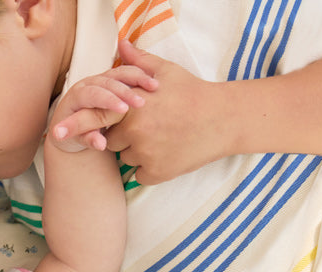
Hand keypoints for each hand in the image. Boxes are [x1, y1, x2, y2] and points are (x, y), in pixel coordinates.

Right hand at [49, 64, 158, 152]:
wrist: (68, 135)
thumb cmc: (101, 119)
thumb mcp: (119, 108)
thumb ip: (132, 96)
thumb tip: (159, 85)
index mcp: (106, 80)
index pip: (124, 72)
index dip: (139, 76)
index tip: (155, 86)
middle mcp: (90, 84)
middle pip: (110, 81)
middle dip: (126, 91)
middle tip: (141, 102)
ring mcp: (76, 99)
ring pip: (93, 94)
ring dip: (108, 101)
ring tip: (123, 111)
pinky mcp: (66, 120)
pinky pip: (78, 126)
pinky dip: (90, 136)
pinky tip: (101, 143)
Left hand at [105, 40, 229, 182]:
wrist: (222, 118)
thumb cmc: (192, 92)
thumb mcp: (166, 71)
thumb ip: (139, 61)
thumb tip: (121, 45)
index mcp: (130, 107)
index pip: (99, 119)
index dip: (103, 122)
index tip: (112, 122)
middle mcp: (134, 132)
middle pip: (112, 143)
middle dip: (125, 138)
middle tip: (148, 128)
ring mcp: (146, 154)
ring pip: (127, 159)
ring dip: (138, 154)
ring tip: (160, 139)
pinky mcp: (157, 172)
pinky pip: (141, 176)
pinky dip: (151, 170)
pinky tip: (167, 154)